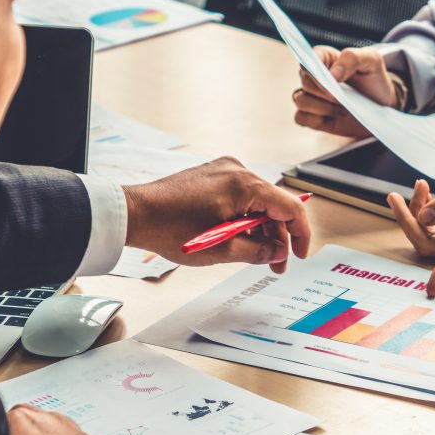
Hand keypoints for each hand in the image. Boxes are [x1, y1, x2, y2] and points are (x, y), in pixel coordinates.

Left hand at [122, 156, 311, 272]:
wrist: (135, 214)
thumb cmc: (171, 228)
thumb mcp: (222, 249)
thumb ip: (259, 251)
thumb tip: (280, 252)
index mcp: (245, 184)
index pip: (290, 207)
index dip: (300, 234)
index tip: (300, 254)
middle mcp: (237, 170)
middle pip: (273, 205)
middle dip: (277, 236)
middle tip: (276, 264)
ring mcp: (223, 171)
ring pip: (257, 202)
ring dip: (260, 229)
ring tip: (257, 256)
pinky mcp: (211, 176)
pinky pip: (240, 197)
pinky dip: (244, 218)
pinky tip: (240, 238)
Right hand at [292, 46, 395, 137]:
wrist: (382, 106)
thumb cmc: (375, 79)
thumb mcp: (372, 61)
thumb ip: (352, 58)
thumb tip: (333, 73)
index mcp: (325, 58)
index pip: (307, 59)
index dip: (316, 71)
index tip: (334, 81)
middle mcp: (314, 76)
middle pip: (304, 82)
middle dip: (324, 93)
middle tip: (343, 98)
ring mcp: (312, 96)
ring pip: (300, 100)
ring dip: (322, 107)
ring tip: (341, 108)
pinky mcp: (313, 116)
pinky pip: (300, 118)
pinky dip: (314, 120)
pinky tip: (331, 118)